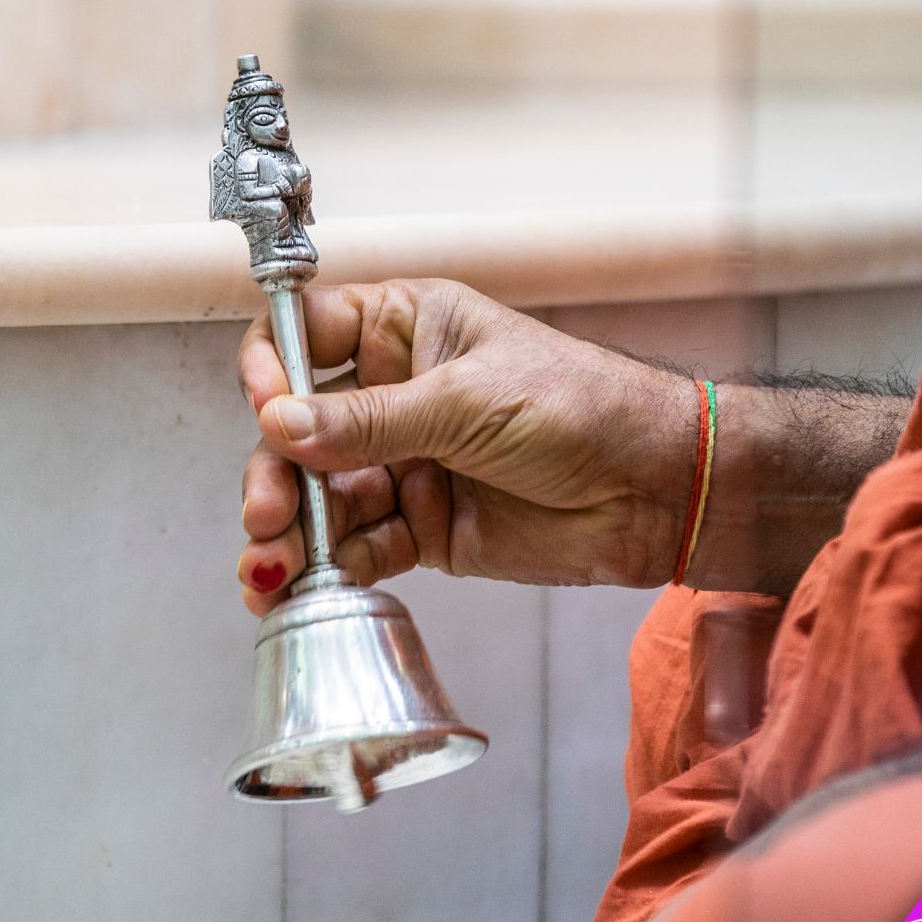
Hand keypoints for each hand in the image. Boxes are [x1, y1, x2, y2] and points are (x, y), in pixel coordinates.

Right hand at [236, 279, 695, 613]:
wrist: (655, 490)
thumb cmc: (582, 409)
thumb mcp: (467, 401)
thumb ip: (369, 421)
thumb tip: (280, 424)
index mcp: (403, 331)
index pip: (306, 334)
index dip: (272, 368)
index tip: (267, 407)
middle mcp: (391, 394)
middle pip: (297, 429)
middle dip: (275, 473)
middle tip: (268, 513)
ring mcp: (403, 463)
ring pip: (319, 496)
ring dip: (290, 533)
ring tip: (272, 571)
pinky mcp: (420, 526)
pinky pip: (357, 546)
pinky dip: (329, 569)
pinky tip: (302, 590)